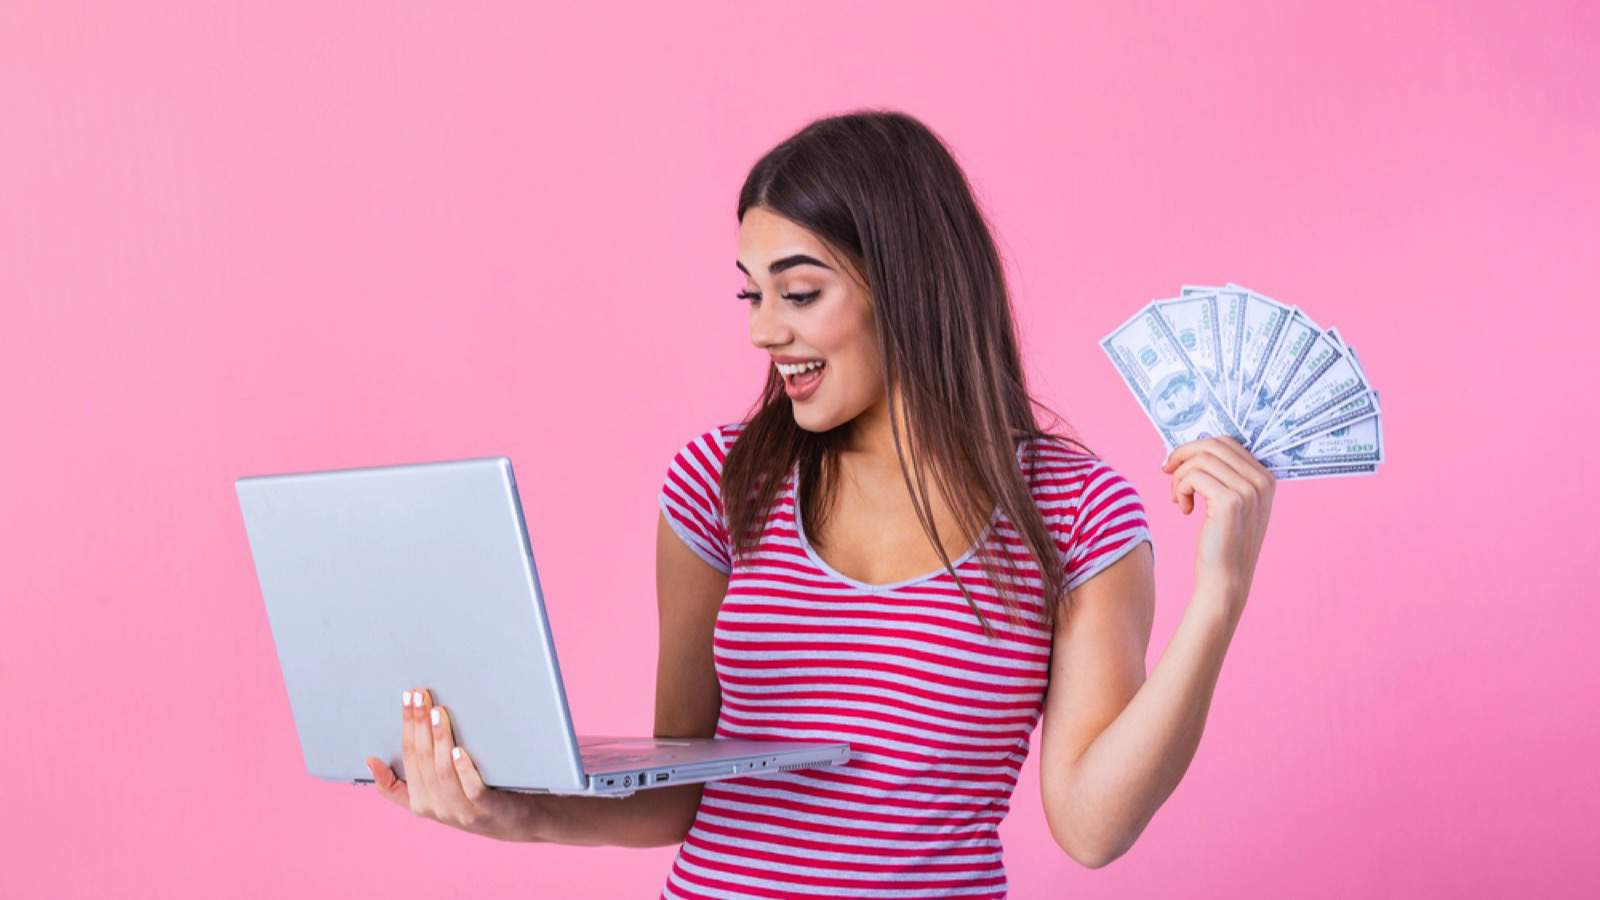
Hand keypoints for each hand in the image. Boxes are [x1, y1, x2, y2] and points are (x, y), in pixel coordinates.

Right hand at [365, 687, 539, 841]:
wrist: (516, 823)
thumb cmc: (472, 800)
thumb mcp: (433, 794)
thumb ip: (400, 784)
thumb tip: (371, 761)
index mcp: (420, 801)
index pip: (408, 756)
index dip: (407, 725)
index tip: (407, 697)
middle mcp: (437, 807)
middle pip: (423, 759)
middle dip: (419, 724)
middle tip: (421, 695)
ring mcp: (461, 810)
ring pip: (443, 771)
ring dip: (439, 739)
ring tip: (438, 712)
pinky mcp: (486, 809)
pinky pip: (471, 789)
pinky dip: (463, 769)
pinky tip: (460, 750)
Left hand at [1160, 436, 1275, 610]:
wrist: (1226, 580)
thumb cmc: (1223, 543)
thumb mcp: (1231, 504)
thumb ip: (1224, 476)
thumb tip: (1193, 449)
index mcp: (1266, 477)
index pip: (1227, 442)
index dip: (1196, 448)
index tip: (1176, 463)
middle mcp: (1262, 480)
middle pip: (1213, 444)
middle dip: (1183, 455)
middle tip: (1167, 472)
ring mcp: (1248, 490)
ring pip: (1199, 460)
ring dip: (1180, 477)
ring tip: (1179, 500)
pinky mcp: (1230, 501)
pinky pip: (1192, 476)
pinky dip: (1180, 489)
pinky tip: (1184, 510)